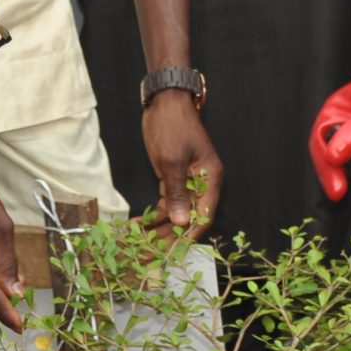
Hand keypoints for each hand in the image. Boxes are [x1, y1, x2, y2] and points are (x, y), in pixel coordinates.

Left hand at [143, 90, 220, 236]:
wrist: (164, 100)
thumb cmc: (171, 126)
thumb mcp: (171, 161)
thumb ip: (176, 193)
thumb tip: (182, 221)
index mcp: (210, 177)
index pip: (204, 214)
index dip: (189, 234)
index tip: (173, 251)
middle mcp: (202, 181)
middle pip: (190, 215)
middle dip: (170, 234)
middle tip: (150, 249)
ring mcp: (189, 178)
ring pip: (177, 210)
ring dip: (160, 225)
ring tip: (140, 240)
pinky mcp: (174, 175)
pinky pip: (167, 200)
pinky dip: (155, 211)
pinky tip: (140, 223)